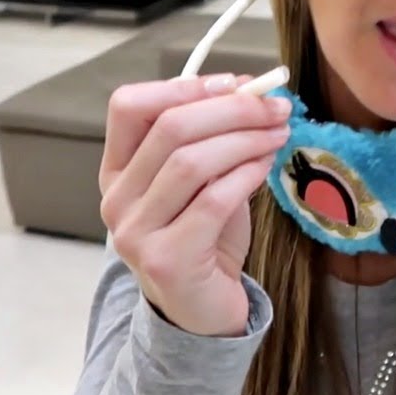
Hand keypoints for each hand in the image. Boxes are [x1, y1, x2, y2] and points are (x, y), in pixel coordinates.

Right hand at [98, 73, 292, 336]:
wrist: (201, 310)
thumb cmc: (205, 236)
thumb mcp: (201, 181)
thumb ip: (212, 140)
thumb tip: (252, 91)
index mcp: (117, 170)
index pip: (128, 106)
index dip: (183, 86)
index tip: (235, 83)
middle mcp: (117, 199)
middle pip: (169, 128)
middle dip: (231, 109)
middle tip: (275, 106)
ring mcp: (136, 233)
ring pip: (191, 161)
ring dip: (245, 139)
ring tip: (278, 134)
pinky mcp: (168, 260)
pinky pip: (213, 201)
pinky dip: (246, 175)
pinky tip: (266, 166)